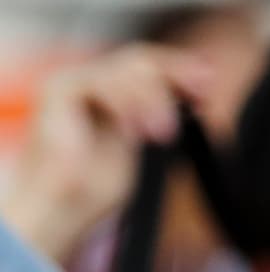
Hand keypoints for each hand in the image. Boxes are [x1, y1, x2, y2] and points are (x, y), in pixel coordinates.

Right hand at [0, 44, 211, 264]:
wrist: (61, 211)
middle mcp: (95, 83)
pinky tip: (137, 130)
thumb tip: (194, 104)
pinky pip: (100, 83)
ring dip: (152, 98)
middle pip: (141, 59)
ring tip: (163, 133)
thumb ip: (160, 121)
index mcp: (115, 95)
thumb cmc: (95, 191)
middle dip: (176, 73)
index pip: (151, 68)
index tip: (208, 87)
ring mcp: (76, 83)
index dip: (181, 72)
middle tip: (200, 93)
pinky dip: (124, 103)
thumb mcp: (141, 151)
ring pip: (125, 70)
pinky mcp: (59, 91)